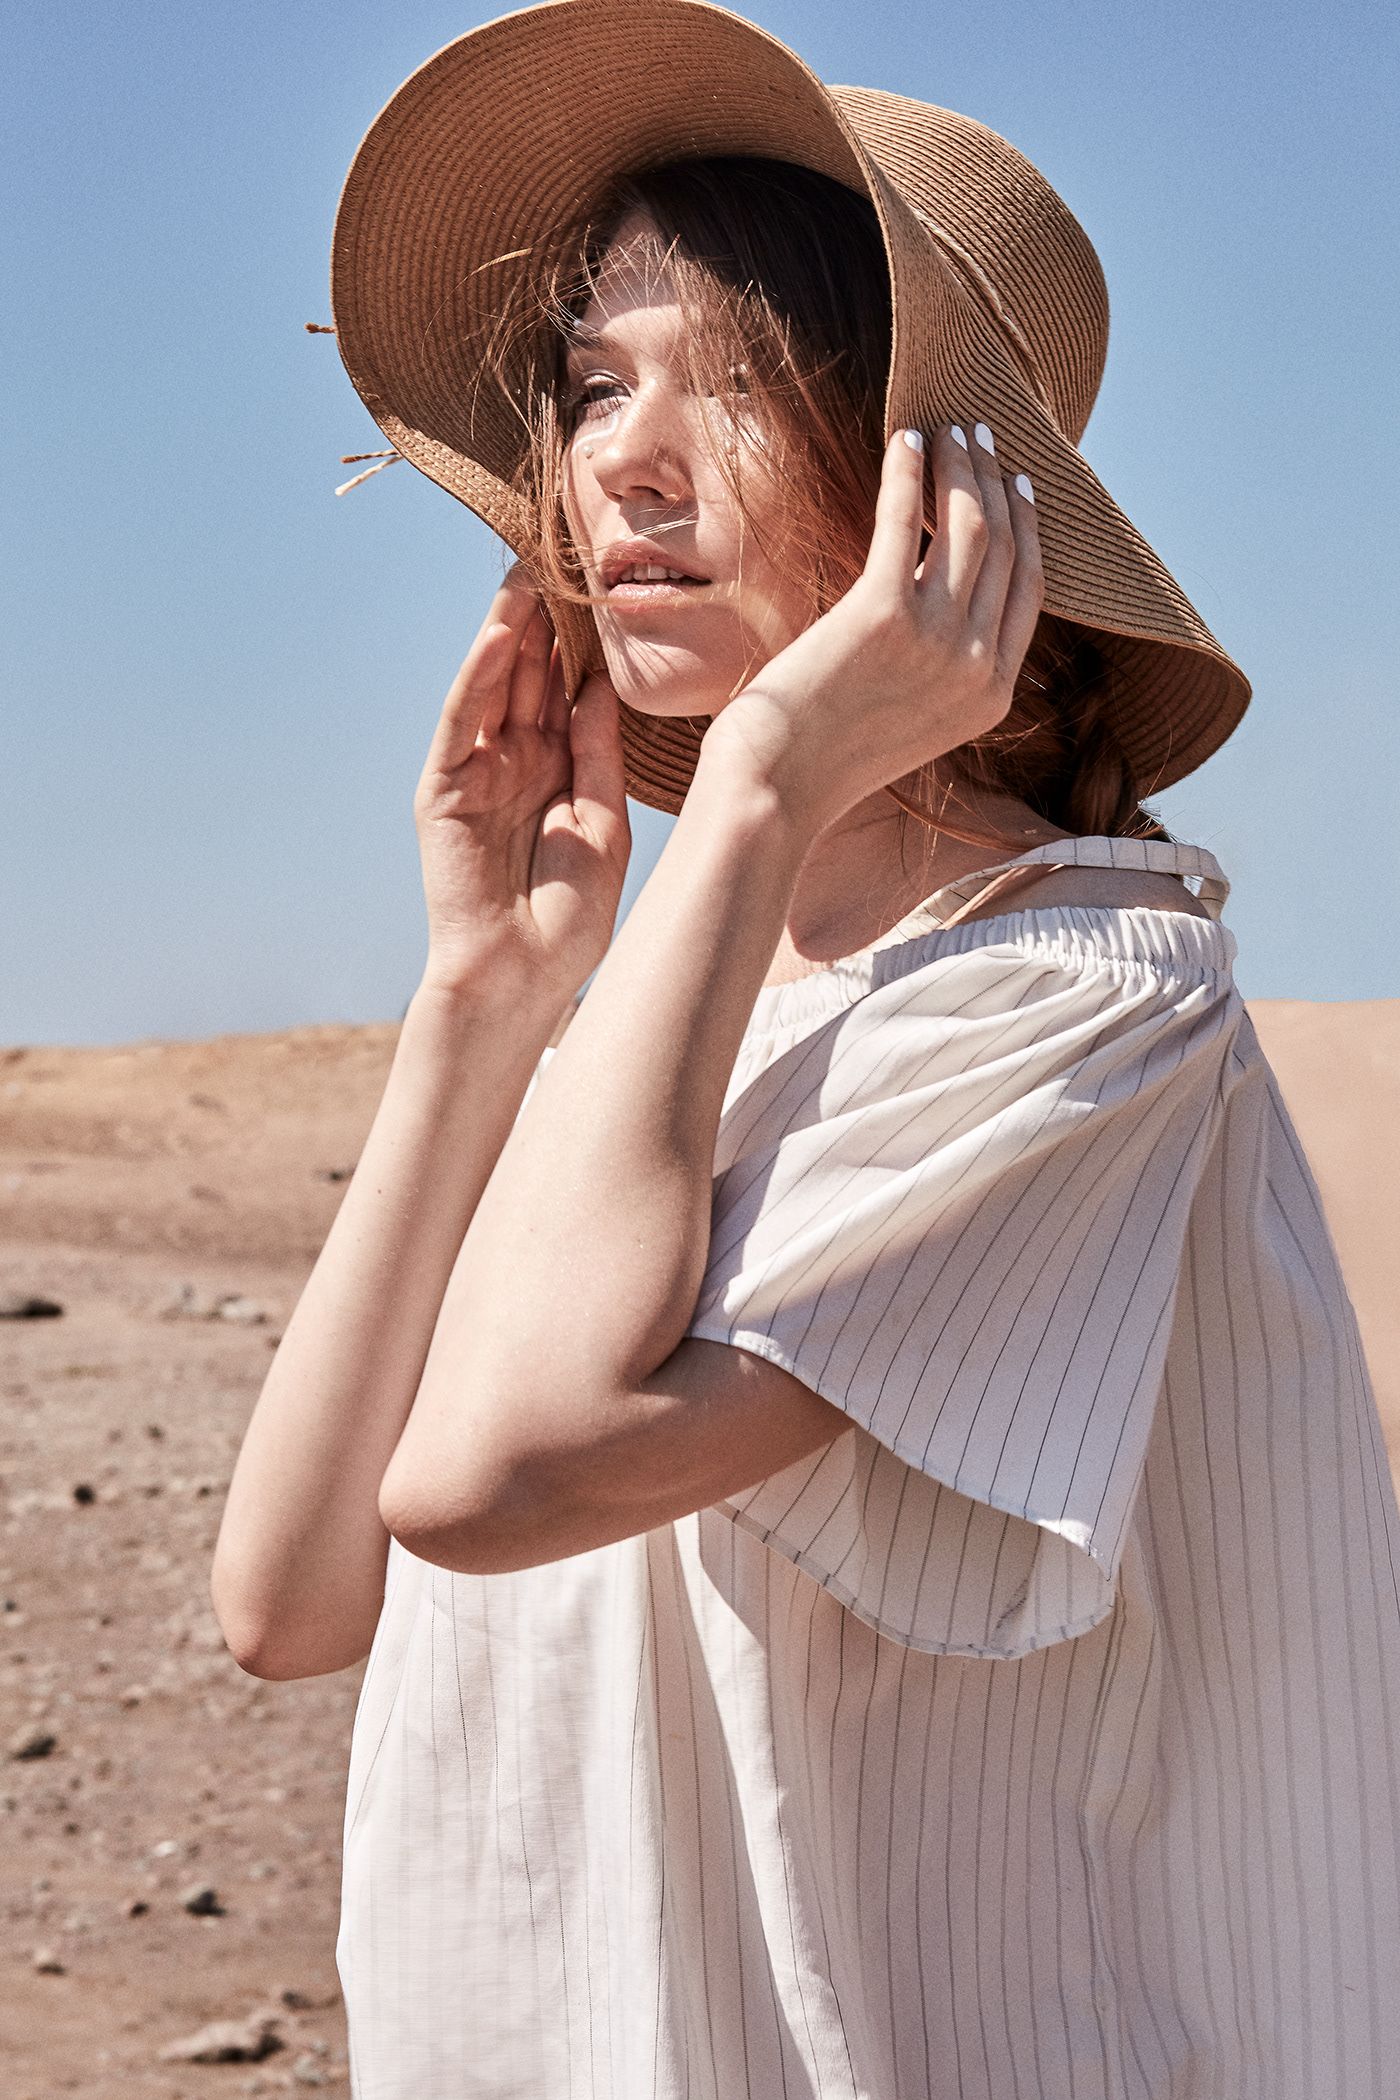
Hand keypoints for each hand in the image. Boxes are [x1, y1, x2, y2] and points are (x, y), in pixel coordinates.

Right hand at [413, 564, 630, 996]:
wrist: (523, 978)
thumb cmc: (569, 917)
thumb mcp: (603, 824)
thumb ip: (598, 754)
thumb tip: (599, 685)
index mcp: (556, 771)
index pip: (565, 690)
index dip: (581, 640)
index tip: (606, 585)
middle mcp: (514, 762)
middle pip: (528, 675)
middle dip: (545, 618)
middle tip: (566, 552)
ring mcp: (476, 773)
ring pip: (493, 687)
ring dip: (508, 631)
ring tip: (529, 571)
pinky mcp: (444, 790)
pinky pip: (462, 723)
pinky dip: (478, 677)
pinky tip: (497, 635)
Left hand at [697, 422, 1042, 836]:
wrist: (776, 789)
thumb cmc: (824, 756)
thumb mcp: (908, 716)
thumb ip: (939, 666)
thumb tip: (934, 588)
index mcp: (993, 695)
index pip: (1031, 590)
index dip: (1028, 526)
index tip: (1015, 483)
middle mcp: (977, 666)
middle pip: (1007, 546)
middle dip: (995, 479)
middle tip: (980, 433)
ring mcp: (938, 641)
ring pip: (970, 524)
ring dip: (960, 465)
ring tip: (945, 429)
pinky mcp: (882, 615)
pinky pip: (904, 521)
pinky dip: (908, 473)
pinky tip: (905, 440)